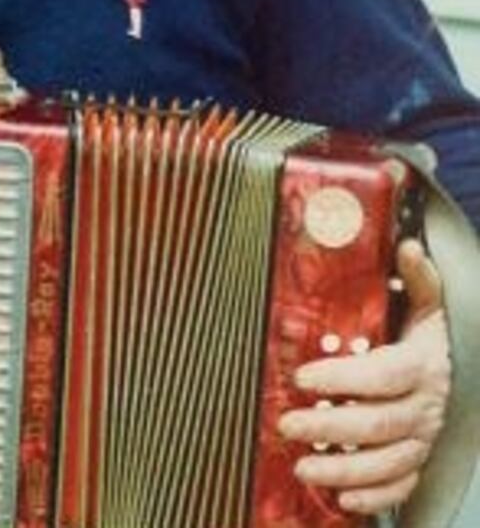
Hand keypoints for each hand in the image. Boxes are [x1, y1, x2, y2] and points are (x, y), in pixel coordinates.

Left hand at [278, 239, 449, 514]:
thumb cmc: (426, 340)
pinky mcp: (417, 463)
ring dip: (343, 469)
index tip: (303, 376)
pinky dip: (373, 498)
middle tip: (287, 422)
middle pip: (378, 425)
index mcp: (421, 366)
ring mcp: (422, 440)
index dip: (343, 378)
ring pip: (386, 463)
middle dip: (330, 426)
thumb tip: (409, 245)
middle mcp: (424, 408)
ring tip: (303, 464)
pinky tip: (340, 498)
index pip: (383, 375)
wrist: (455, 377)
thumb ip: (419, 280)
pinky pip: (399, 488)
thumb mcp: (427, 308)